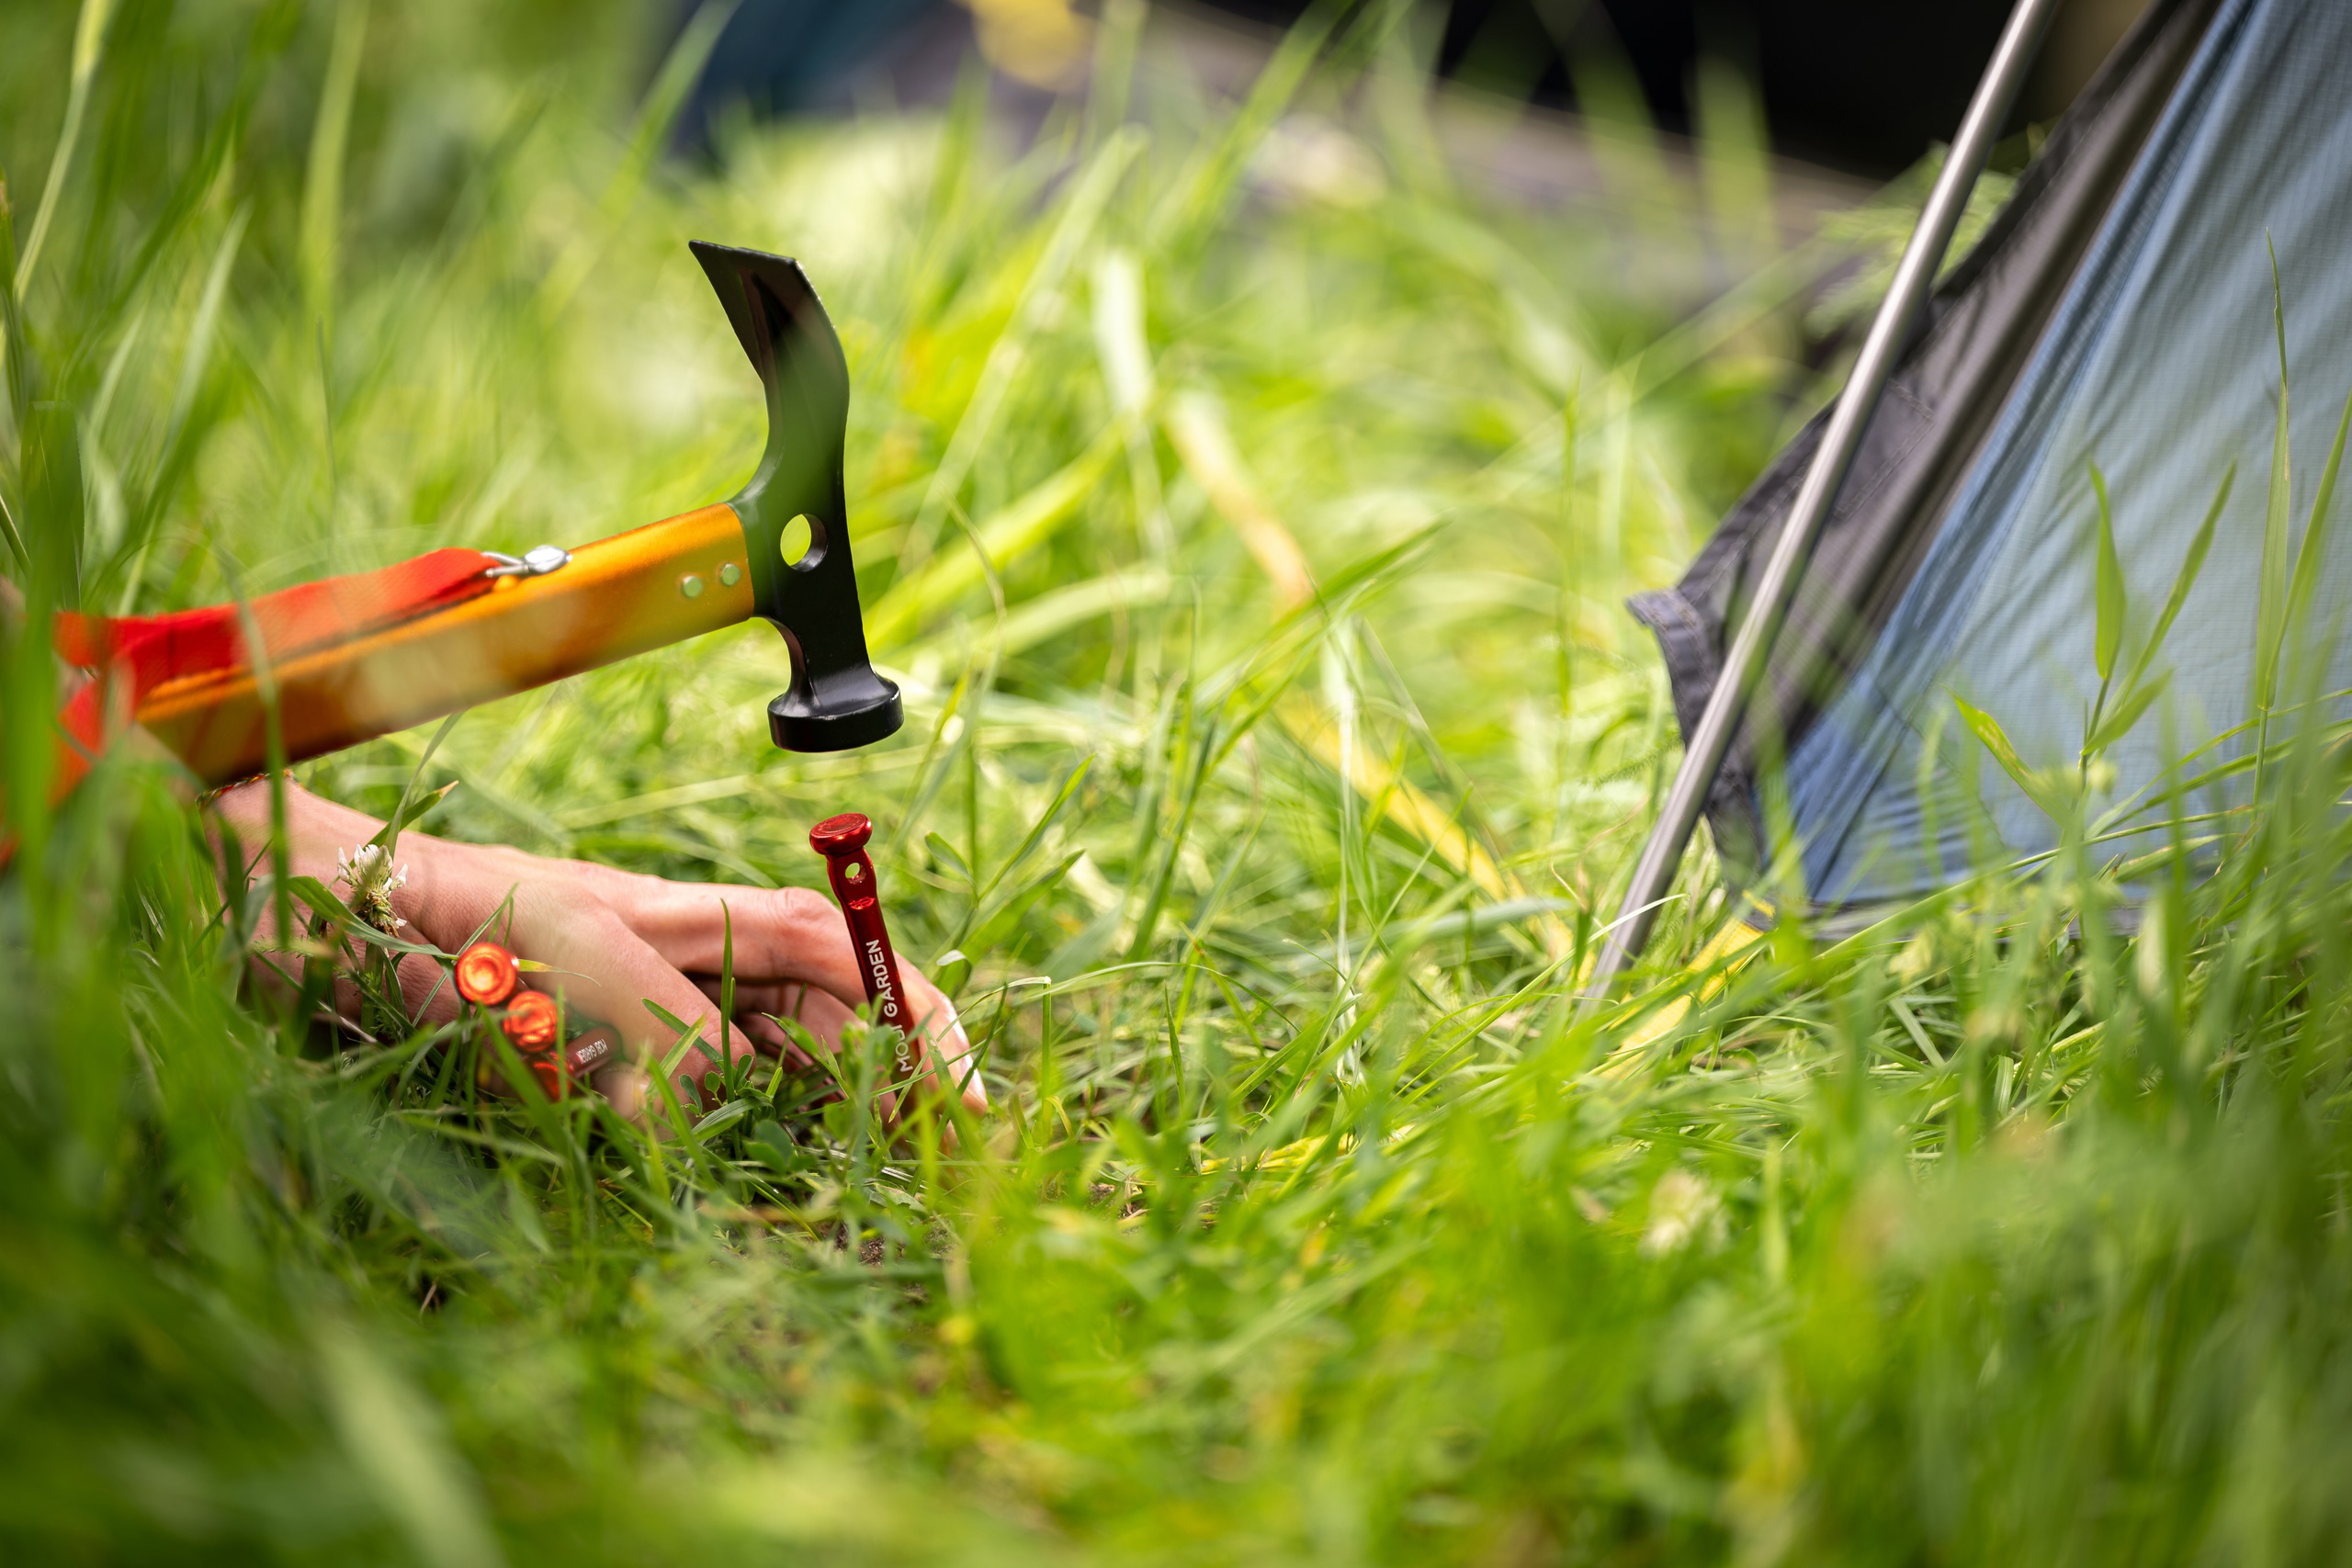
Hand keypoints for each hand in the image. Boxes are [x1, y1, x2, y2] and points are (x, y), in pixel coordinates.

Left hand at [210, 779, 984, 1123]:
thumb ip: (663, 1028)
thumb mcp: (565, 951)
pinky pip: (676, 1109)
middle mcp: (664, 960)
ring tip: (868, 1169)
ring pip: (750, 1065)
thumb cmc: (426, 903)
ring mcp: (619, 1016)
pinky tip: (742, 1172)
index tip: (961, 1078)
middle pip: (806, 1012)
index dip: (904, 1003)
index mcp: (680, 911)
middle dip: (880, 1071)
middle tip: (934, 1153)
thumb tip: (730, 1103)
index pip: (826, 946)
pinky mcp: (571, 1070)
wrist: (296, 912)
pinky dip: (720, 1140)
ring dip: (811, 1113)